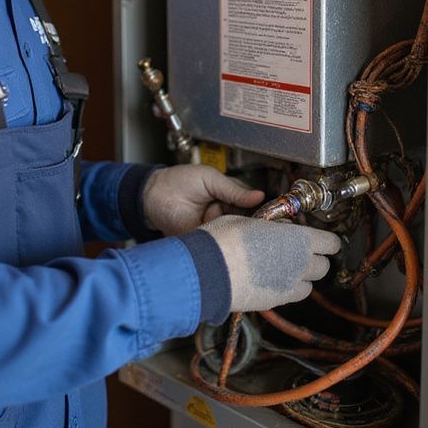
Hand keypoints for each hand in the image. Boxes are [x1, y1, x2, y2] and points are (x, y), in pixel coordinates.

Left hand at [142, 165, 263, 236]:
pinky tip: (229, 247)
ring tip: (247, 240)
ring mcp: (215, 229)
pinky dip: (223, 248)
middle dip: (254, 229)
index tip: (275, 220)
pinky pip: (218, 247)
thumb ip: (233, 190)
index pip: (253, 206)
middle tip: (264, 233)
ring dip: (239, 239)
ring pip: (234, 238)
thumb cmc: (180, 181)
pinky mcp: (204, 242)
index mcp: (230, 197)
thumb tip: (260, 196)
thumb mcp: (209, 179)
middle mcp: (225, 215)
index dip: (263, 213)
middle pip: (247, 225)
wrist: (152, 196)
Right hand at [200, 216, 340, 312]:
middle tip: (296, 251)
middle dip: (314, 259)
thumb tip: (275, 229)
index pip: (331, 243)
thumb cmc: (224, 239)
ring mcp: (289, 287)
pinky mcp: (275, 303)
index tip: (319, 238)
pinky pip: (290, 296)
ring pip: (308, 286)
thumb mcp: (248, 221)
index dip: (325, 240)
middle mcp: (300, 265)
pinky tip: (268, 280)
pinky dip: (286, 290)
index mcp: (299, 239)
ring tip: (282, 268)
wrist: (207, 271)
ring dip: (301, 277)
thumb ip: (270, 227)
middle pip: (323, 266)